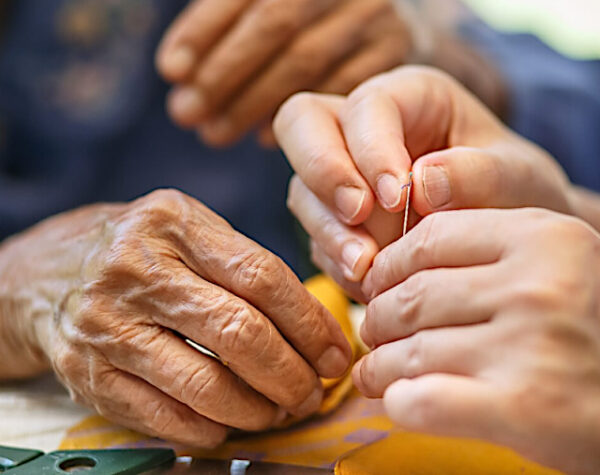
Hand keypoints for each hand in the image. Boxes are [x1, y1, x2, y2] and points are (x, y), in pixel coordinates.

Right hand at [0, 189, 350, 446]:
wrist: (45, 273)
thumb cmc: (140, 250)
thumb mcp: (189, 229)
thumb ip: (246, 265)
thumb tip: (315, 327)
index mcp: (172, 223)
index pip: (262, 276)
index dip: (310, 323)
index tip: (335, 352)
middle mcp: (135, 269)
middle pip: (239, 333)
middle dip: (292, 373)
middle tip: (316, 390)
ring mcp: (106, 324)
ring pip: (204, 383)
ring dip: (259, 408)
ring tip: (282, 409)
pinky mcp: (86, 373)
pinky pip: (164, 416)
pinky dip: (212, 427)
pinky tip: (233, 421)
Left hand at [156, 0, 424, 145]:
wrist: (380, 18)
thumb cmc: (305, 15)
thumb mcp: (266, 5)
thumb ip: (224, 22)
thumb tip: (176, 71)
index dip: (202, 30)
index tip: (171, 72)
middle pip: (274, 23)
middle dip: (223, 73)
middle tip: (186, 114)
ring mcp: (372, 12)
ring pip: (304, 59)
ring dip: (252, 102)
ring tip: (214, 133)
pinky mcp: (394, 49)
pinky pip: (339, 88)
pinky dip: (297, 116)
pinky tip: (263, 137)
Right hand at [275, 66, 572, 297]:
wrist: (505, 240)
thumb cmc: (516, 193)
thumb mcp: (517, 178)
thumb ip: (478, 174)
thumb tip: (421, 182)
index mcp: (409, 98)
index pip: (365, 106)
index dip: (371, 148)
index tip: (397, 199)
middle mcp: (362, 131)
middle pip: (301, 125)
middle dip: (323, 171)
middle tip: (357, 215)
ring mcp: (342, 177)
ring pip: (303, 190)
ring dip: (329, 230)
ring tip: (366, 267)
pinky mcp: (335, 221)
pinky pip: (316, 238)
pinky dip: (338, 262)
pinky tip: (371, 282)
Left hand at [354, 208, 599, 474]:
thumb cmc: (585, 328)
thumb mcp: (554, 266)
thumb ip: (486, 253)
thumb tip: (389, 262)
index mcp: (543, 237)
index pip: (431, 238)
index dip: (389, 265)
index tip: (377, 286)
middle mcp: (537, 286)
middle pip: (414, 295)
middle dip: (378, 317)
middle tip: (373, 331)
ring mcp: (531, 346)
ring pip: (411, 349)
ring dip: (379, 364)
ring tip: (374, 369)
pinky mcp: (524, 407)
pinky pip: (423, 399)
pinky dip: (398, 401)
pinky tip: (397, 399)